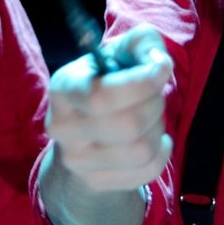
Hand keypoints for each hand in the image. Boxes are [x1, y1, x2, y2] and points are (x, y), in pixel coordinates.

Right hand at [45, 24, 173, 191]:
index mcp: (63, 88)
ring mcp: (77, 160)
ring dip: (158, 129)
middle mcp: (62, 127)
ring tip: (152, 118)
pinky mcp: (95, 182)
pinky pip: (147, 171)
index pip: (102, 96)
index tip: (161, 69)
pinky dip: (161, 153)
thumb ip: (143, 42)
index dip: (142, 84)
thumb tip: (157, 63)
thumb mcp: (120, 52)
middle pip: (128, 125)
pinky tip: (153, 140)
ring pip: (140, 151)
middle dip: (155, 105)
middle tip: (155, 95)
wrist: (84, 133)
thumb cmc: (108, 82)